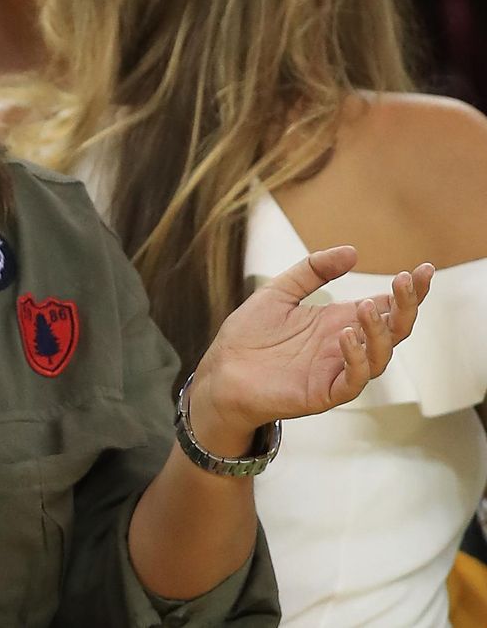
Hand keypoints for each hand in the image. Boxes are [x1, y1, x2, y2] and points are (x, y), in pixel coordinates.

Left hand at [192, 246, 434, 450]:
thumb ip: (312, 271)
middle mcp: (345, 347)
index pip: (387, 307)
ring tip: (368, 306)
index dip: (409, 292)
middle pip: (394, 331)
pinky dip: (356, 359)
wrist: (221, 372)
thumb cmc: (249, 337)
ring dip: (380, 331)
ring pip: (379, 356)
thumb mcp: (279, 292)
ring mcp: (337, 371)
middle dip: (406, 307)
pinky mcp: (324, 393)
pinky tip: (346, 335)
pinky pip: (353, 381)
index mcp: (340, 322)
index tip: (424, 269)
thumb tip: (351, 251)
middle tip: (405, 281)